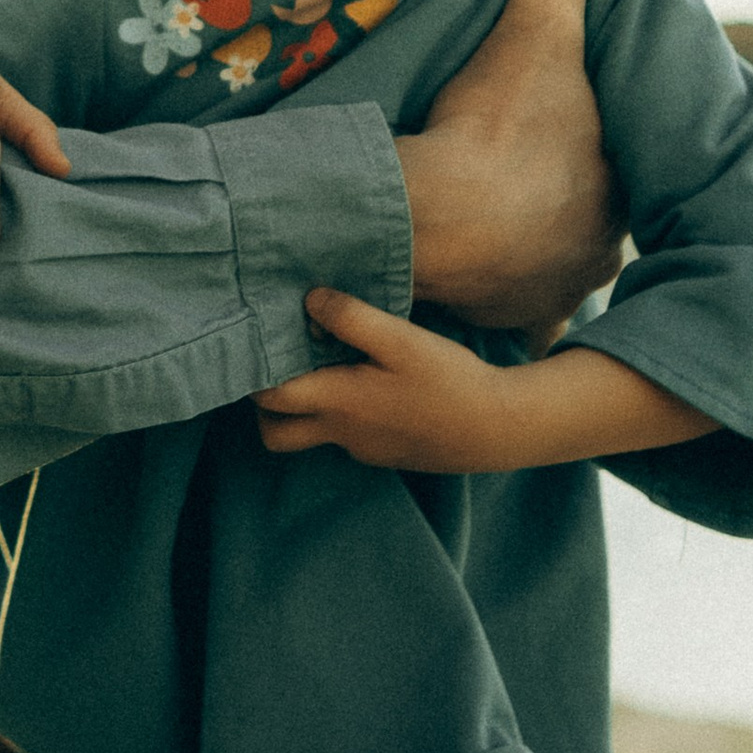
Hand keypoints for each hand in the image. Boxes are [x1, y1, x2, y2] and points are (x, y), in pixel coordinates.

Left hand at [254, 291, 526, 469]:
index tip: (258, 340)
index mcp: (338, 403)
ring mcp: (363, 448)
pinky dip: (341, 412)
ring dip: (304, 408)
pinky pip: (346, 435)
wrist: (498, 429)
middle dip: (264, 406)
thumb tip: (308, 300)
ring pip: (310, 436)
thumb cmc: (449, 381)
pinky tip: (366, 381)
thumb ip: (352, 318)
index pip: (268, 397)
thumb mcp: (401, 340)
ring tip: (322, 365)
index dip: (253, 371)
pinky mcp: (386, 452)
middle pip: (275, 433)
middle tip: (279, 365)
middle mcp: (342, 432)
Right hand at [393, 0, 626, 334]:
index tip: (549, 135)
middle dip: (553, 207)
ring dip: (514, 257)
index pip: (610, 171)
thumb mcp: (539, 23)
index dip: (585, 151)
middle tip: (506, 177)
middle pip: (576, 225)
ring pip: (535, 276)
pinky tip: (452, 297)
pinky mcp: (487, 331)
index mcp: (616, 198)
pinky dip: (473, 309)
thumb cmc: (499, 125)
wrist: (431, 222)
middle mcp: (592, 260)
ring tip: (474, 229)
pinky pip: (488, 324)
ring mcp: (541, 302)